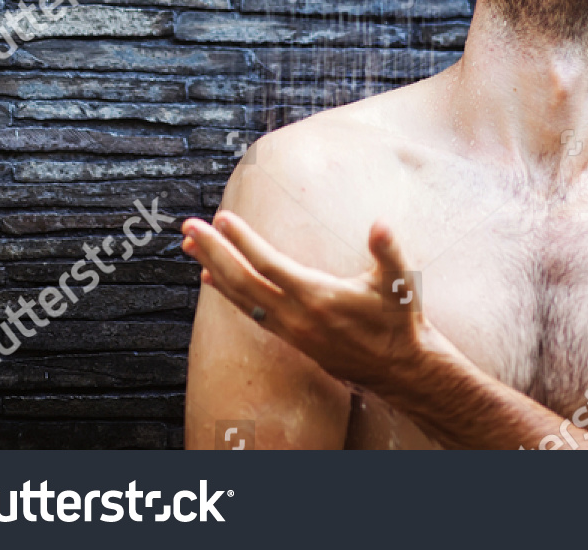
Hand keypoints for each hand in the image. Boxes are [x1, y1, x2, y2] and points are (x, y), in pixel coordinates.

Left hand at [181, 212, 426, 394]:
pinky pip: (249, 311)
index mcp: (318, 297)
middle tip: (189, 227)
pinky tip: (211, 278)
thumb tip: (380, 224)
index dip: (243, 242)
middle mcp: (297, 315)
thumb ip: (388, 251)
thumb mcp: (399, 283)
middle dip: (214, 252)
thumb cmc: (398, 320)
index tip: (222, 219)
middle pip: (243, 281)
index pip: (270, 265)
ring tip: (190, 246)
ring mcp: (290, 329)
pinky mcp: (291, 337)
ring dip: (213, 269)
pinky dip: (227, 292)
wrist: (398, 367)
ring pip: (242, 297)